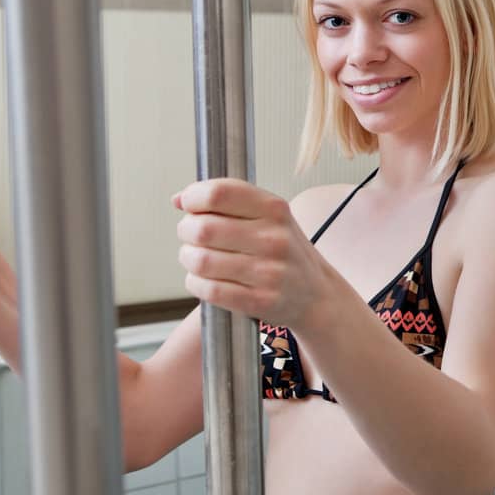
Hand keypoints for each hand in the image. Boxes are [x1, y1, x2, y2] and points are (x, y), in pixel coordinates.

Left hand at [174, 179, 327, 325]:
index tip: (188, 205)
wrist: (316, 294)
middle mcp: (274, 239)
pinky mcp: (259, 301)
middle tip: (192, 235)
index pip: (219, 194)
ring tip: (198, 258)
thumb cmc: (284, 251)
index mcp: (275, 210)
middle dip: (186, 230)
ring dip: (188, 258)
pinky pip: (208, 289)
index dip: (193, 198)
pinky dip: (196, 283)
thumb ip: (229, 201)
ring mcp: (268, 272)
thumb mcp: (270, 216)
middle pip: (202, 229)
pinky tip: (206, 279)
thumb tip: (178, 199)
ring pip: (200, 261)